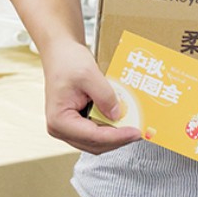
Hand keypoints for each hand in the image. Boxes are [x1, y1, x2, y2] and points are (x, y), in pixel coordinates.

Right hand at [39, 37, 141, 153]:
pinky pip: (95, 132)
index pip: (92, 136)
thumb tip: (118, 115)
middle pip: (95, 144)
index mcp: (59, 120)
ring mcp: (68, 128)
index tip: (135, 132)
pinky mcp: (76, 123)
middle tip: (138, 131)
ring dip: (115, 136)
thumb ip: (105, 96)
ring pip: (96, 141)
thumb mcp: (89, 75)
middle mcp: (61, 129)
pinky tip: (122, 120)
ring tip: (133, 126)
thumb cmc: (67, 61)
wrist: (60, 53)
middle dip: (118, 139)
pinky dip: (110, 129)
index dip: (117, 137)